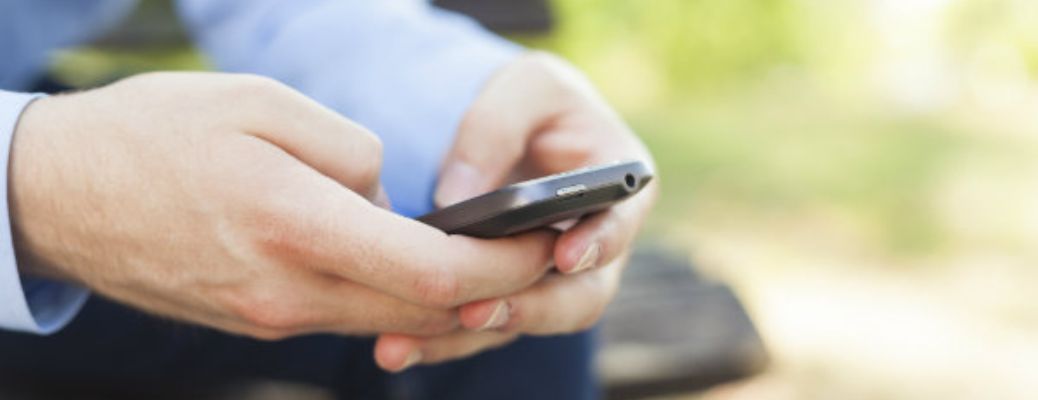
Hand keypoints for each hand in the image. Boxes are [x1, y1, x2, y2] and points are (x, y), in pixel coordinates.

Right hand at [10, 72, 555, 339]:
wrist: (60, 196)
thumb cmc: (156, 134)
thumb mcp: (260, 105)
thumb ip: (351, 153)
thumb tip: (393, 198)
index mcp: (296, 227)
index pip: (433, 271)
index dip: (503, 264)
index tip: (544, 243)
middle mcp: (289, 290)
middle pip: (423, 310)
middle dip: (494, 288)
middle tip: (538, 253)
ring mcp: (272, 316)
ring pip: (388, 319)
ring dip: (448, 299)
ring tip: (488, 260)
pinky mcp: (258, 320)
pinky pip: (347, 317)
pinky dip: (394, 299)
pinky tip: (410, 267)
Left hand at [374, 52, 658, 370]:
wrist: (514, 129)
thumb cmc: (533, 101)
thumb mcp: (525, 86)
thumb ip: (495, 128)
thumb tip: (457, 197)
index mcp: (620, 188)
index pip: (619, 225)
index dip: (597, 244)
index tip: (565, 256)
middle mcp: (595, 245)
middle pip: (578, 297)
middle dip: (529, 309)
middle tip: (476, 312)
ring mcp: (554, 279)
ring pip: (525, 321)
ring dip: (470, 336)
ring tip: (410, 341)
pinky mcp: (512, 293)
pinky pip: (485, 326)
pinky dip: (441, 338)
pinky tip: (395, 345)